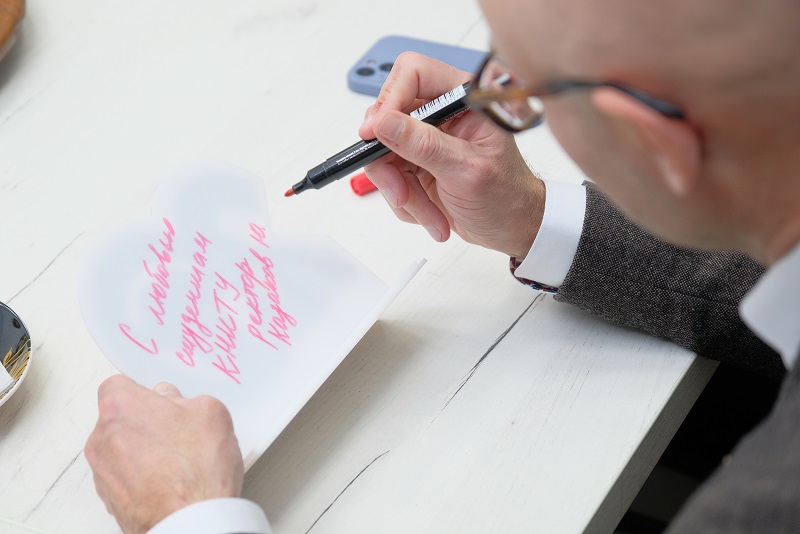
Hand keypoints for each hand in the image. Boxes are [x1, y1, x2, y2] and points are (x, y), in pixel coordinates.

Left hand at [85, 375, 243, 533]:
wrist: (192, 522)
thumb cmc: (197, 471)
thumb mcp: (210, 411)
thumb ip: (184, 398)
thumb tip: (175, 403)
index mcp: (120, 407)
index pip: (118, 385)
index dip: (143, 391)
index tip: (161, 400)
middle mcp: (102, 438)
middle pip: (119, 418)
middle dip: (145, 421)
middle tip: (177, 430)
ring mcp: (102, 471)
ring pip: (120, 449)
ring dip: (143, 450)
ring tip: (178, 461)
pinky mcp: (109, 499)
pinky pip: (123, 476)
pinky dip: (142, 476)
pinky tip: (171, 481)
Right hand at [358, 52, 544, 258]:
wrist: (512, 228)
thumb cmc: (507, 196)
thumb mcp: (467, 172)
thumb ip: (425, 145)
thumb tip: (385, 122)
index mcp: (464, 99)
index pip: (414, 73)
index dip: (390, 99)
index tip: (376, 133)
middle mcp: (443, 113)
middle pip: (389, 117)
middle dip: (391, 162)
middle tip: (401, 192)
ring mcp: (427, 139)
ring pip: (384, 154)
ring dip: (401, 191)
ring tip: (428, 212)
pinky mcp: (416, 162)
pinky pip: (390, 177)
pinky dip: (406, 202)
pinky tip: (433, 213)